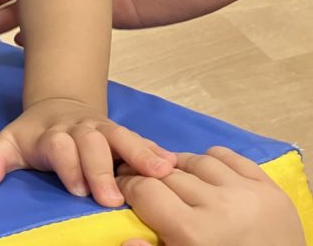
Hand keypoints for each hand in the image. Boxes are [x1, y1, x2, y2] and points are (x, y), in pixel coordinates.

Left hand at [0, 98, 174, 207]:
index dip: (68, 165)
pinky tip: (174, 164)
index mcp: (53, 134)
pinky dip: (157, 151)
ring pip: (123, 137)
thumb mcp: (10, 143)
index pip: (59, 146)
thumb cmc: (34, 135)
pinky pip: (142, 140)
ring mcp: (104, 130)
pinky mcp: (124, 135)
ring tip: (160, 172)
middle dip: (101, 169)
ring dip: (140, 154)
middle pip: (92, 144)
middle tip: (111, 198)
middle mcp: (81, 129)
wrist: (59, 106)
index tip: (76, 190)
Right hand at [117, 147, 304, 245]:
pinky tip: (207, 175)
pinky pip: (230, 157)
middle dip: (152, 178)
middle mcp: (220, 206)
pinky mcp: (270, 189)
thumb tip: (126, 238)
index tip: (124, 189)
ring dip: (182, 168)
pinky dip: (213, 161)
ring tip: (178, 181)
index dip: (128, 186)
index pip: (145, 190)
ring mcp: (248, 194)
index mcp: (194, 233)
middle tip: (146, 186)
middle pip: (168, 174)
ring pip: (197, 160)